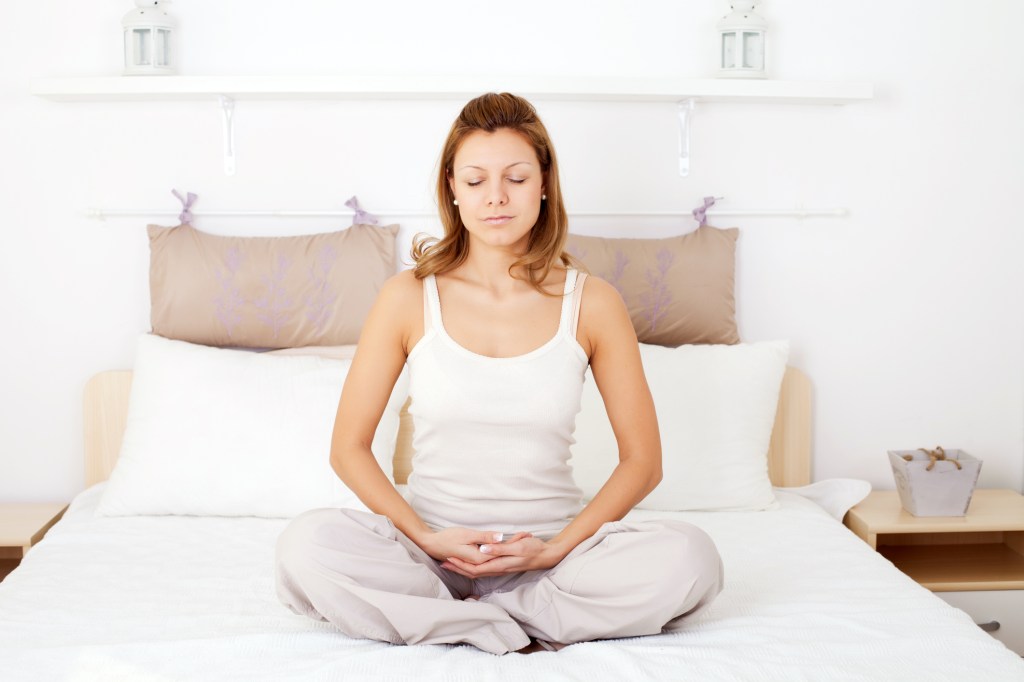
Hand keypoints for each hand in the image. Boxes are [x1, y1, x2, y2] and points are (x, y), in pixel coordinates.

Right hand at [416, 527, 532, 566]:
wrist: (431, 544)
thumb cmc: (447, 537)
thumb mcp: (467, 535)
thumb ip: (485, 537)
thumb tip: (501, 537)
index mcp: (480, 558)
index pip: (502, 551)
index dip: (515, 542)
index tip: (527, 535)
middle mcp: (480, 564)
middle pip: (501, 558)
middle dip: (515, 548)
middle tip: (529, 539)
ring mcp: (476, 564)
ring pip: (496, 561)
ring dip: (507, 553)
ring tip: (521, 546)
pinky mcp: (472, 561)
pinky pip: (489, 562)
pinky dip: (498, 556)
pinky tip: (501, 554)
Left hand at [440, 535, 566, 577]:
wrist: (546, 556)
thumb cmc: (533, 549)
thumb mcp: (517, 546)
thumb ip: (500, 549)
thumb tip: (483, 550)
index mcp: (499, 564)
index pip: (474, 567)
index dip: (460, 564)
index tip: (447, 558)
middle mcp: (498, 569)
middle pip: (473, 572)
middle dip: (457, 568)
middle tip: (443, 562)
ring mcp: (500, 569)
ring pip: (477, 572)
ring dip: (463, 568)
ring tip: (451, 563)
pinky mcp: (502, 566)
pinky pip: (483, 569)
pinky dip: (473, 567)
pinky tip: (469, 562)